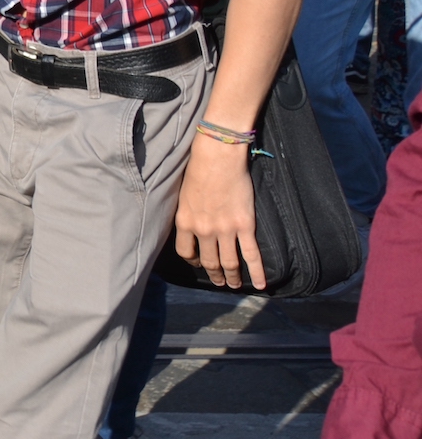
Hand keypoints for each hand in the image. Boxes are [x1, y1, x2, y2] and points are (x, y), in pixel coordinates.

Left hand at [173, 135, 265, 288]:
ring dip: (232, 277)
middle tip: (220, 282)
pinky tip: (260, 285)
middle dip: (215, 275)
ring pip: (229, 263)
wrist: (218, 157)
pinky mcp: (245, 226)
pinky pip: (252, 255)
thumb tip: (190, 222)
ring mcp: (225, 230)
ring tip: (234, 285)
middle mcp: (204, 230)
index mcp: (185, 222)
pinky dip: (256, 273)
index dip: (193, 261)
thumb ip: (188, 212)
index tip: (198, 263)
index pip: (185, 252)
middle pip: (209, 262)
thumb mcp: (183, 194)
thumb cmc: (198, 169)